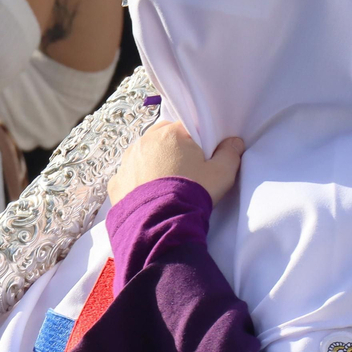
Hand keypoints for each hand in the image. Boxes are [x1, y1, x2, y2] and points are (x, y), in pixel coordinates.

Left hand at [108, 122, 244, 204]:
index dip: (195, 142)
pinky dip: (137, 183)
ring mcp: (127, 161)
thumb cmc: (193, 193)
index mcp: (171, 133)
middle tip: (184, 171)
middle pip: (162, 138)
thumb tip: (235, 142)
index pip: (186, 128)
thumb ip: (230, 154)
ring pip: (143, 155)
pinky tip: (148, 196)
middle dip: (172, 149)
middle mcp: (145, 141)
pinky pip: (129, 177)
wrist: (161, 224)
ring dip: (152, 164)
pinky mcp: (116, 182)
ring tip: (165, 185)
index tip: (200, 158)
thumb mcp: (221, 174)